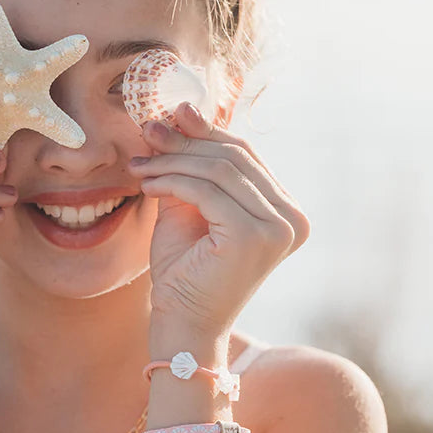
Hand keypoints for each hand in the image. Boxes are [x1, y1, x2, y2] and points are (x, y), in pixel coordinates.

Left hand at [129, 102, 310, 336]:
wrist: (182, 323)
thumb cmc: (185, 268)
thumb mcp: (189, 205)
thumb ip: (191, 164)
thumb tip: (182, 109)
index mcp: (286, 211)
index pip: (244, 155)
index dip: (203, 131)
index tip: (165, 119)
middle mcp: (293, 219)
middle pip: (234, 157)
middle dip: (185, 142)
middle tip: (147, 134)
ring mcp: (279, 228)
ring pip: (218, 170)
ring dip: (172, 161)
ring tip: (139, 165)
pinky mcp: (254, 236)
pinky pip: (205, 190)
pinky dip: (171, 181)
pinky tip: (146, 185)